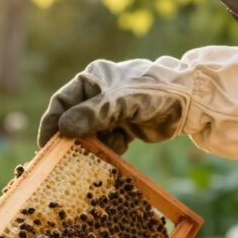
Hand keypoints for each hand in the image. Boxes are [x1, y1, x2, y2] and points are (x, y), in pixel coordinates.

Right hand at [37, 58, 193, 153]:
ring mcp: (112, 112)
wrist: (191, 100)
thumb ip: (93, 114)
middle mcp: (99, 95)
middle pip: (75, 120)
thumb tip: (63, 129)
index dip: (51, 123)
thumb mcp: (120, 101)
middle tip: (67, 157)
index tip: (46, 144)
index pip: (62, 102)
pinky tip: (121, 147)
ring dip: (94, 146)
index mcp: (92, 79)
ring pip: (92, 134)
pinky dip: (111, 149)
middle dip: (73, 139)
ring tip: (101, 151)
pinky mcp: (125, 127)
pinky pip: (109, 142)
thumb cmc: (153, 90)